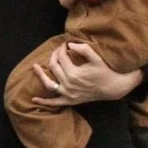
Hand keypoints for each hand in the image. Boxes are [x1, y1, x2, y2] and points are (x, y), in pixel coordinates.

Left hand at [30, 38, 144, 108]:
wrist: (112, 88)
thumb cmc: (105, 71)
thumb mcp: (96, 58)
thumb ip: (83, 49)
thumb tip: (69, 46)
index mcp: (73, 73)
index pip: (62, 57)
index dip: (61, 48)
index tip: (65, 44)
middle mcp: (68, 84)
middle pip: (54, 67)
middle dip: (54, 56)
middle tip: (58, 50)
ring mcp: (68, 94)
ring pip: (49, 84)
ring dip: (41, 75)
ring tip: (35, 67)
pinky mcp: (70, 101)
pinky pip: (54, 102)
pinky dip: (44, 102)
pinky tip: (34, 99)